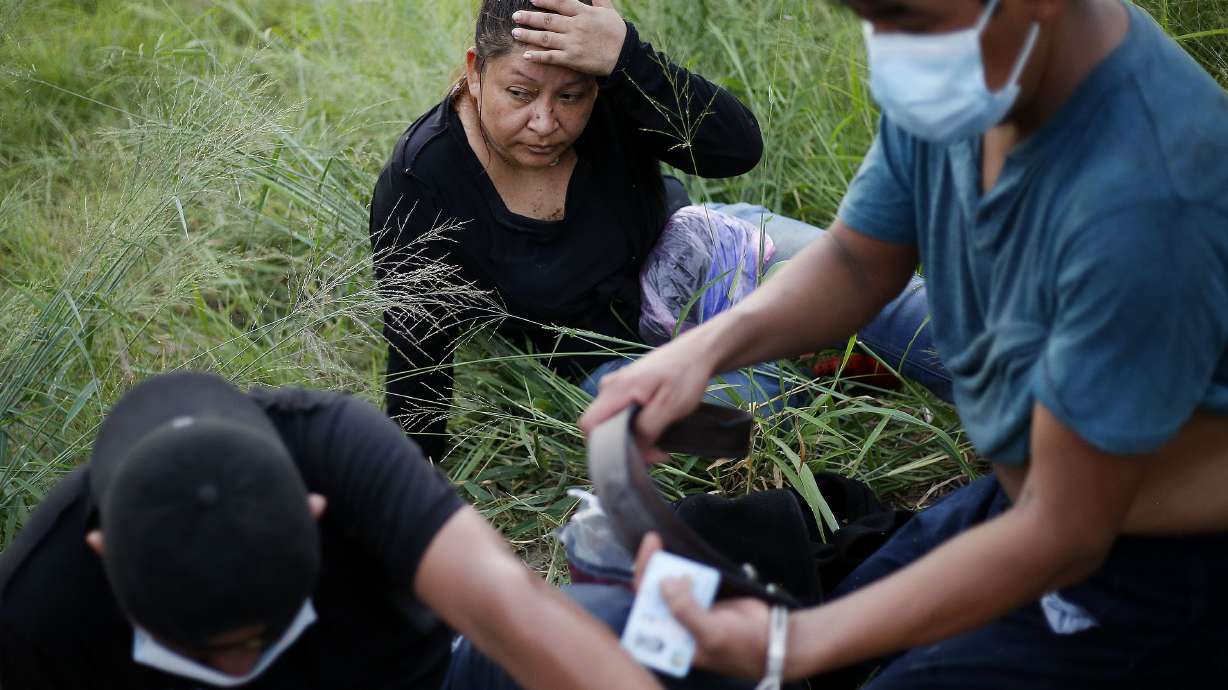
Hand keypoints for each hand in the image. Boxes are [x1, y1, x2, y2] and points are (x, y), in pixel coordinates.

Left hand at [512, 0, 627, 76]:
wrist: (625, 55)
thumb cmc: (617, 31)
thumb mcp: (608, 10)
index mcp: (583, 12)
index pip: (560, 3)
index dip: (545, 0)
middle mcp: (575, 26)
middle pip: (548, 20)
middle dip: (530, 17)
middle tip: (515, 16)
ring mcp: (573, 43)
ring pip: (546, 38)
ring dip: (529, 35)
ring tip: (515, 32)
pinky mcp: (572, 59)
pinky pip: (552, 57)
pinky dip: (538, 56)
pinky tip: (526, 54)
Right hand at [579, 336, 715, 462]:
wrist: (697, 352)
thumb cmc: (685, 376)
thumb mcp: (669, 407)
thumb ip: (646, 429)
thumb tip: (632, 452)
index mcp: (615, 389)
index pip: (588, 424)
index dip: (604, 446)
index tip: (634, 455)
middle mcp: (609, 386)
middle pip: (600, 426)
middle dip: (624, 445)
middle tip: (656, 453)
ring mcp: (616, 386)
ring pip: (612, 421)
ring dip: (633, 437)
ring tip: (661, 443)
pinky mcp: (626, 387)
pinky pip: (621, 413)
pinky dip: (636, 426)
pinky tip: (657, 428)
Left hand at [633, 534, 773, 678]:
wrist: (773, 637)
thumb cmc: (740, 646)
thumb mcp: (710, 634)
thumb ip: (685, 611)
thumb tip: (664, 582)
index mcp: (671, 639)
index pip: (646, 609)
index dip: (642, 583)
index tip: (646, 558)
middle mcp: (676, 623)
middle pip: (655, 592)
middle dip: (650, 568)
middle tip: (653, 541)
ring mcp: (690, 606)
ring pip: (672, 581)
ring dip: (667, 563)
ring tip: (661, 541)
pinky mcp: (705, 593)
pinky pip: (691, 576)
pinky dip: (686, 564)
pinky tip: (680, 549)